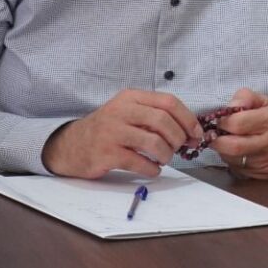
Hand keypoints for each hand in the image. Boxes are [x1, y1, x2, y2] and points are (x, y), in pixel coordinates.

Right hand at [40, 89, 201, 178]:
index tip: (196, 134)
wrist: (71, 145)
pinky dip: (152, 168)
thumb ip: (156, 116)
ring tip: (164, 158)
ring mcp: (112, 132)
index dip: (188, 119)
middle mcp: (121, 111)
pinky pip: (139, 162)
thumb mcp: (129, 112)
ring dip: (166, 154)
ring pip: (153, 142)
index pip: (169, 102)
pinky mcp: (106, 154)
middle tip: (179, 148)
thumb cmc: (109, 129)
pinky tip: (152, 169)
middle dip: (178, 137)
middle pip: (163, 121)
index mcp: (131, 97)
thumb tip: (192, 132)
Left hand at [208, 88, 267, 179]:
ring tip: (229, 141)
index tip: (220, 120)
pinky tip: (240, 153)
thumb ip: (246, 98)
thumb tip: (228, 106)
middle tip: (214, 134)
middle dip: (217, 141)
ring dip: (224, 151)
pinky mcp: (265, 174)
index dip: (222, 122)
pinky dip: (234, 161)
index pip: (237, 124)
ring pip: (233, 159)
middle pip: (232, 146)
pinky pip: (240, 169)